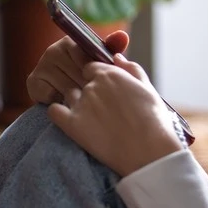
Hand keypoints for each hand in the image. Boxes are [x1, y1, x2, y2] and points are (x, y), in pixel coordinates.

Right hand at [26, 31, 128, 104]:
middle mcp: (54, 50)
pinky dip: (62, 103)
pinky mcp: (32, 82)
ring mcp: (42, 65)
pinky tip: (66, 102)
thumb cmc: (93, 77)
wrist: (73, 99)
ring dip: (78, 98)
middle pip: (77, 74)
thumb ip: (113, 49)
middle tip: (95, 96)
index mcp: (72, 41)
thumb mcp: (105, 63)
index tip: (101, 83)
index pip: (87, 59)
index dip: (97, 76)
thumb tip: (122, 36)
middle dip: (89, 88)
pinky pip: (53, 96)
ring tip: (83, 100)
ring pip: (67, 87)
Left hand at [47, 54, 183, 176]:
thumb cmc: (153, 120)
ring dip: (76, 103)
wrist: (148, 150)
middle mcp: (93, 85)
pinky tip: (73, 122)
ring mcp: (81, 104)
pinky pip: (53, 111)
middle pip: (81, 82)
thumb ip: (131, 68)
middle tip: (103, 110)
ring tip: (92, 119)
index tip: (106, 91)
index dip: (97, 79)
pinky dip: (59, 113)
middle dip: (89, 92)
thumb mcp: (147, 88)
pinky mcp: (71, 124)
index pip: (91, 68)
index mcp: (110, 73)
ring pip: (68, 96)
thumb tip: (116, 57)